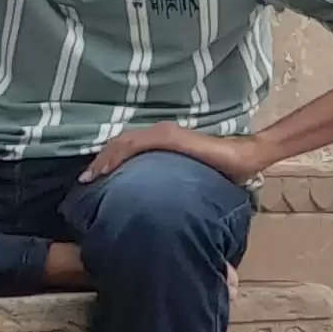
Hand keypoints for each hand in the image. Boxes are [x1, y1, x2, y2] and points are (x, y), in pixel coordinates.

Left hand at [80, 123, 270, 185]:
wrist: (246, 157)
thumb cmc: (226, 168)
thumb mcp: (193, 174)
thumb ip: (177, 179)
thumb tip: (166, 199)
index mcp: (165, 140)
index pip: (129, 147)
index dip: (110, 160)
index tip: (96, 179)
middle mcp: (161, 132)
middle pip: (120, 144)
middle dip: (101, 161)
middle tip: (86, 181)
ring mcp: (164, 133)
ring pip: (122, 143)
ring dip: (104, 159)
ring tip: (91, 177)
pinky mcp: (170, 137)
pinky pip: (134, 145)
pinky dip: (117, 156)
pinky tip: (107, 170)